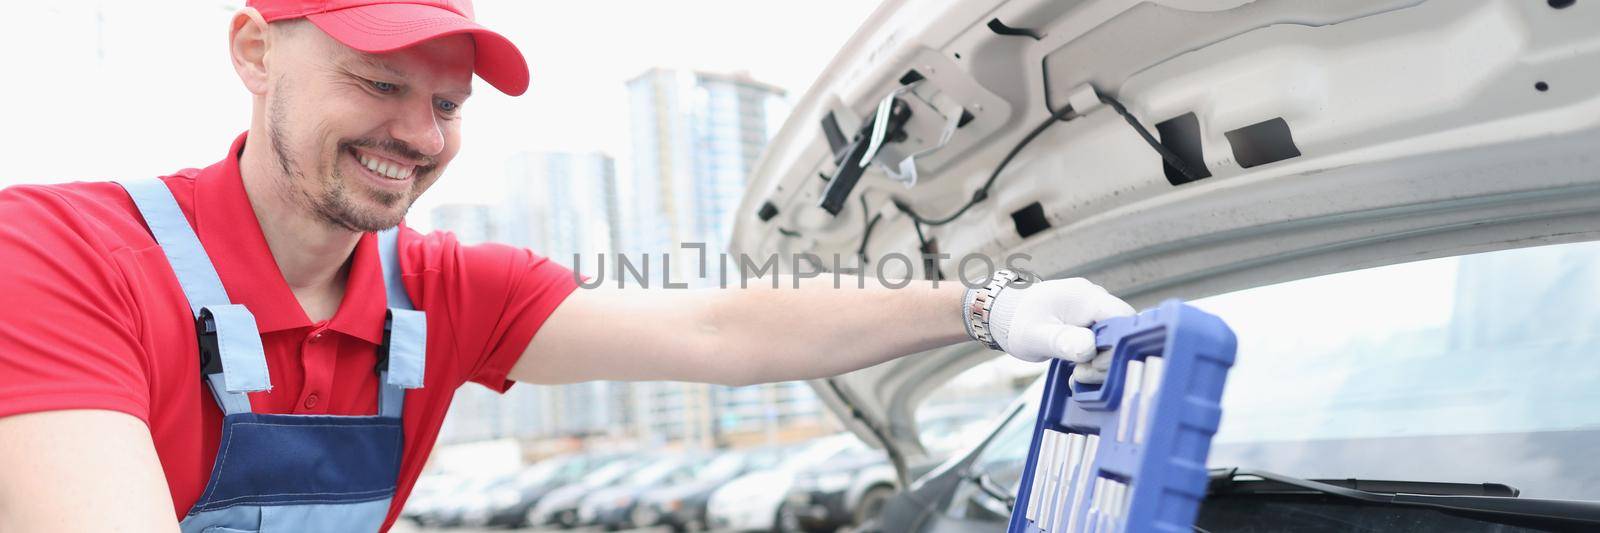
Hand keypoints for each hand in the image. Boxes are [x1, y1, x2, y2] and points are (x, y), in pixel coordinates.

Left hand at [986, 277, 1134, 382]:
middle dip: (1106, 359)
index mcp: (1086, 297)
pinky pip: (1103, 342)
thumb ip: (1062, 341)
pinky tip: (1078, 369)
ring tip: (1076, 372)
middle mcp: (1095, 299)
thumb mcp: (1036, 336)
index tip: (1095, 363)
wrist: (1003, 312)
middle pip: (1121, 332)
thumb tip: (1089, 348)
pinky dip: (1094, 359)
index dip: (1119, 345)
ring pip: (1114, 340)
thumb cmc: (1016, 321)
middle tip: (1080, 372)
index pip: (1124, 319)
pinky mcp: (1089, 321)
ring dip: (1100, 362)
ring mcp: (1093, 310)